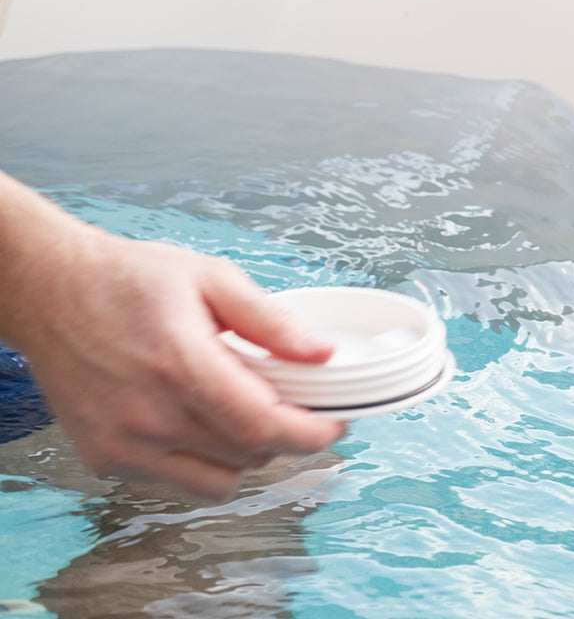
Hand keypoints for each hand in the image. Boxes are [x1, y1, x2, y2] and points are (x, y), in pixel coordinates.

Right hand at [0, 180, 344, 498]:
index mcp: (180, 364)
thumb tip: (321, 352)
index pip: (262, 426)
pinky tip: (204, 422)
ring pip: (219, 481)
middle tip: (296, 407)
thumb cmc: (130, 279)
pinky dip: (205, 462)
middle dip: (287, 436)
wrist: (51, 292)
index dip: (310, 433)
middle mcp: (149, 414)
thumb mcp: (211, 278)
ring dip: (247, 455)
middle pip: (249, 455)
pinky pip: (179, 483)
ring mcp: (123, 444)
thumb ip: (269, 319)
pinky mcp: (106, 459)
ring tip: (245, 412)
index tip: (335, 423)